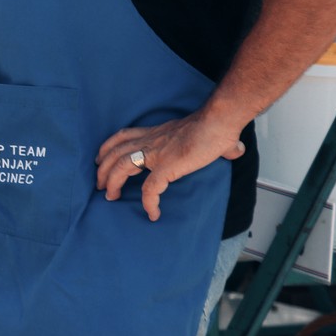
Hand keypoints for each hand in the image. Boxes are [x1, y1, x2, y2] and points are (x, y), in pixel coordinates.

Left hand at [95, 111, 245, 220]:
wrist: (217, 122)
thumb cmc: (215, 125)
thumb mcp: (204, 132)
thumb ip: (214, 143)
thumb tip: (236, 149)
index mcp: (154, 133)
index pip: (122, 136)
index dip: (108, 148)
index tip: (100, 159)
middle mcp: (150, 141)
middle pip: (115, 152)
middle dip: (103, 169)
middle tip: (99, 184)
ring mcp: (156, 153)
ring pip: (122, 167)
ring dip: (113, 182)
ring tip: (110, 197)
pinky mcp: (167, 166)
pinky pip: (150, 188)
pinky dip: (148, 202)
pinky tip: (152, 213)